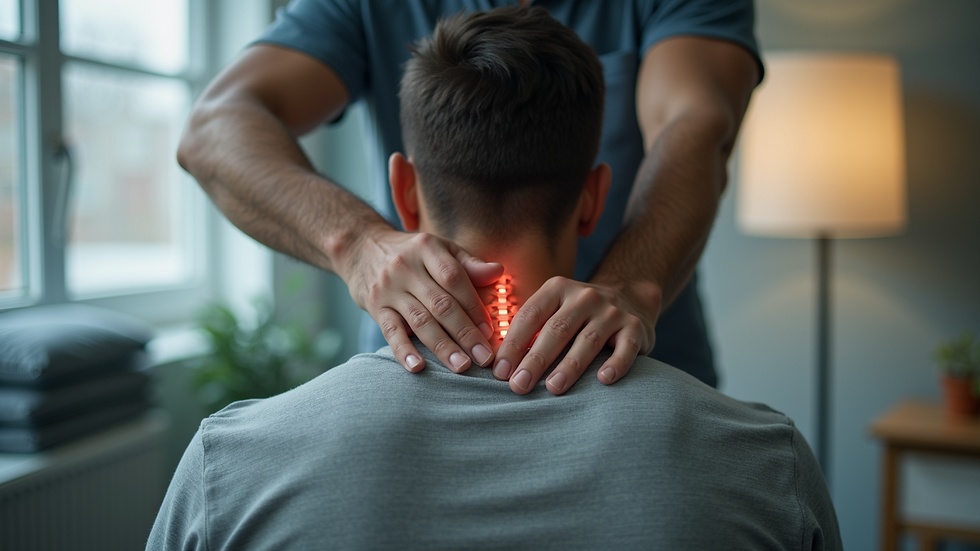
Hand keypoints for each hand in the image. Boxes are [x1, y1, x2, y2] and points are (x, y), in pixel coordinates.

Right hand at [347, 229, 504, 372]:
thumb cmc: (411, 252)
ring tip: (461, 366)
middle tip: (484, 358)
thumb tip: (498, 271)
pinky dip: (404, 351)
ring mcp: (389, 288)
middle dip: (464, 333)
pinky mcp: (376, 307)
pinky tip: (418, 367)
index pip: (454, 279)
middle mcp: (406, 267)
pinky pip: (391, 331)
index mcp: (427, 249)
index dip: (473, 306)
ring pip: (419, 320)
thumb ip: (469, 263)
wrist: (361, 248)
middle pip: (440, 303)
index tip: (490, 332)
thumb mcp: (440, 248)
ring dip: (442, 346)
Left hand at [491, 277, 658, 394]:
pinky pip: (626, 347)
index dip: (513, 344)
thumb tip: (497, 366)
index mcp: (557, 289)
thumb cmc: (578, 316)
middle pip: (556, 329)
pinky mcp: (635, 328)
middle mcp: (585, 296)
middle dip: (535, 359)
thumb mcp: (554, 310)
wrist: (631, 299)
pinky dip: (616, 363)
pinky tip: (603, 380)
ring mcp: (612, 311)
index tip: (499, 372)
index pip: (530, 316)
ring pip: (588, 340)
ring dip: (569, 366)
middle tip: (518, 385)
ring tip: (553, 388)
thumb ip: (530, 330)